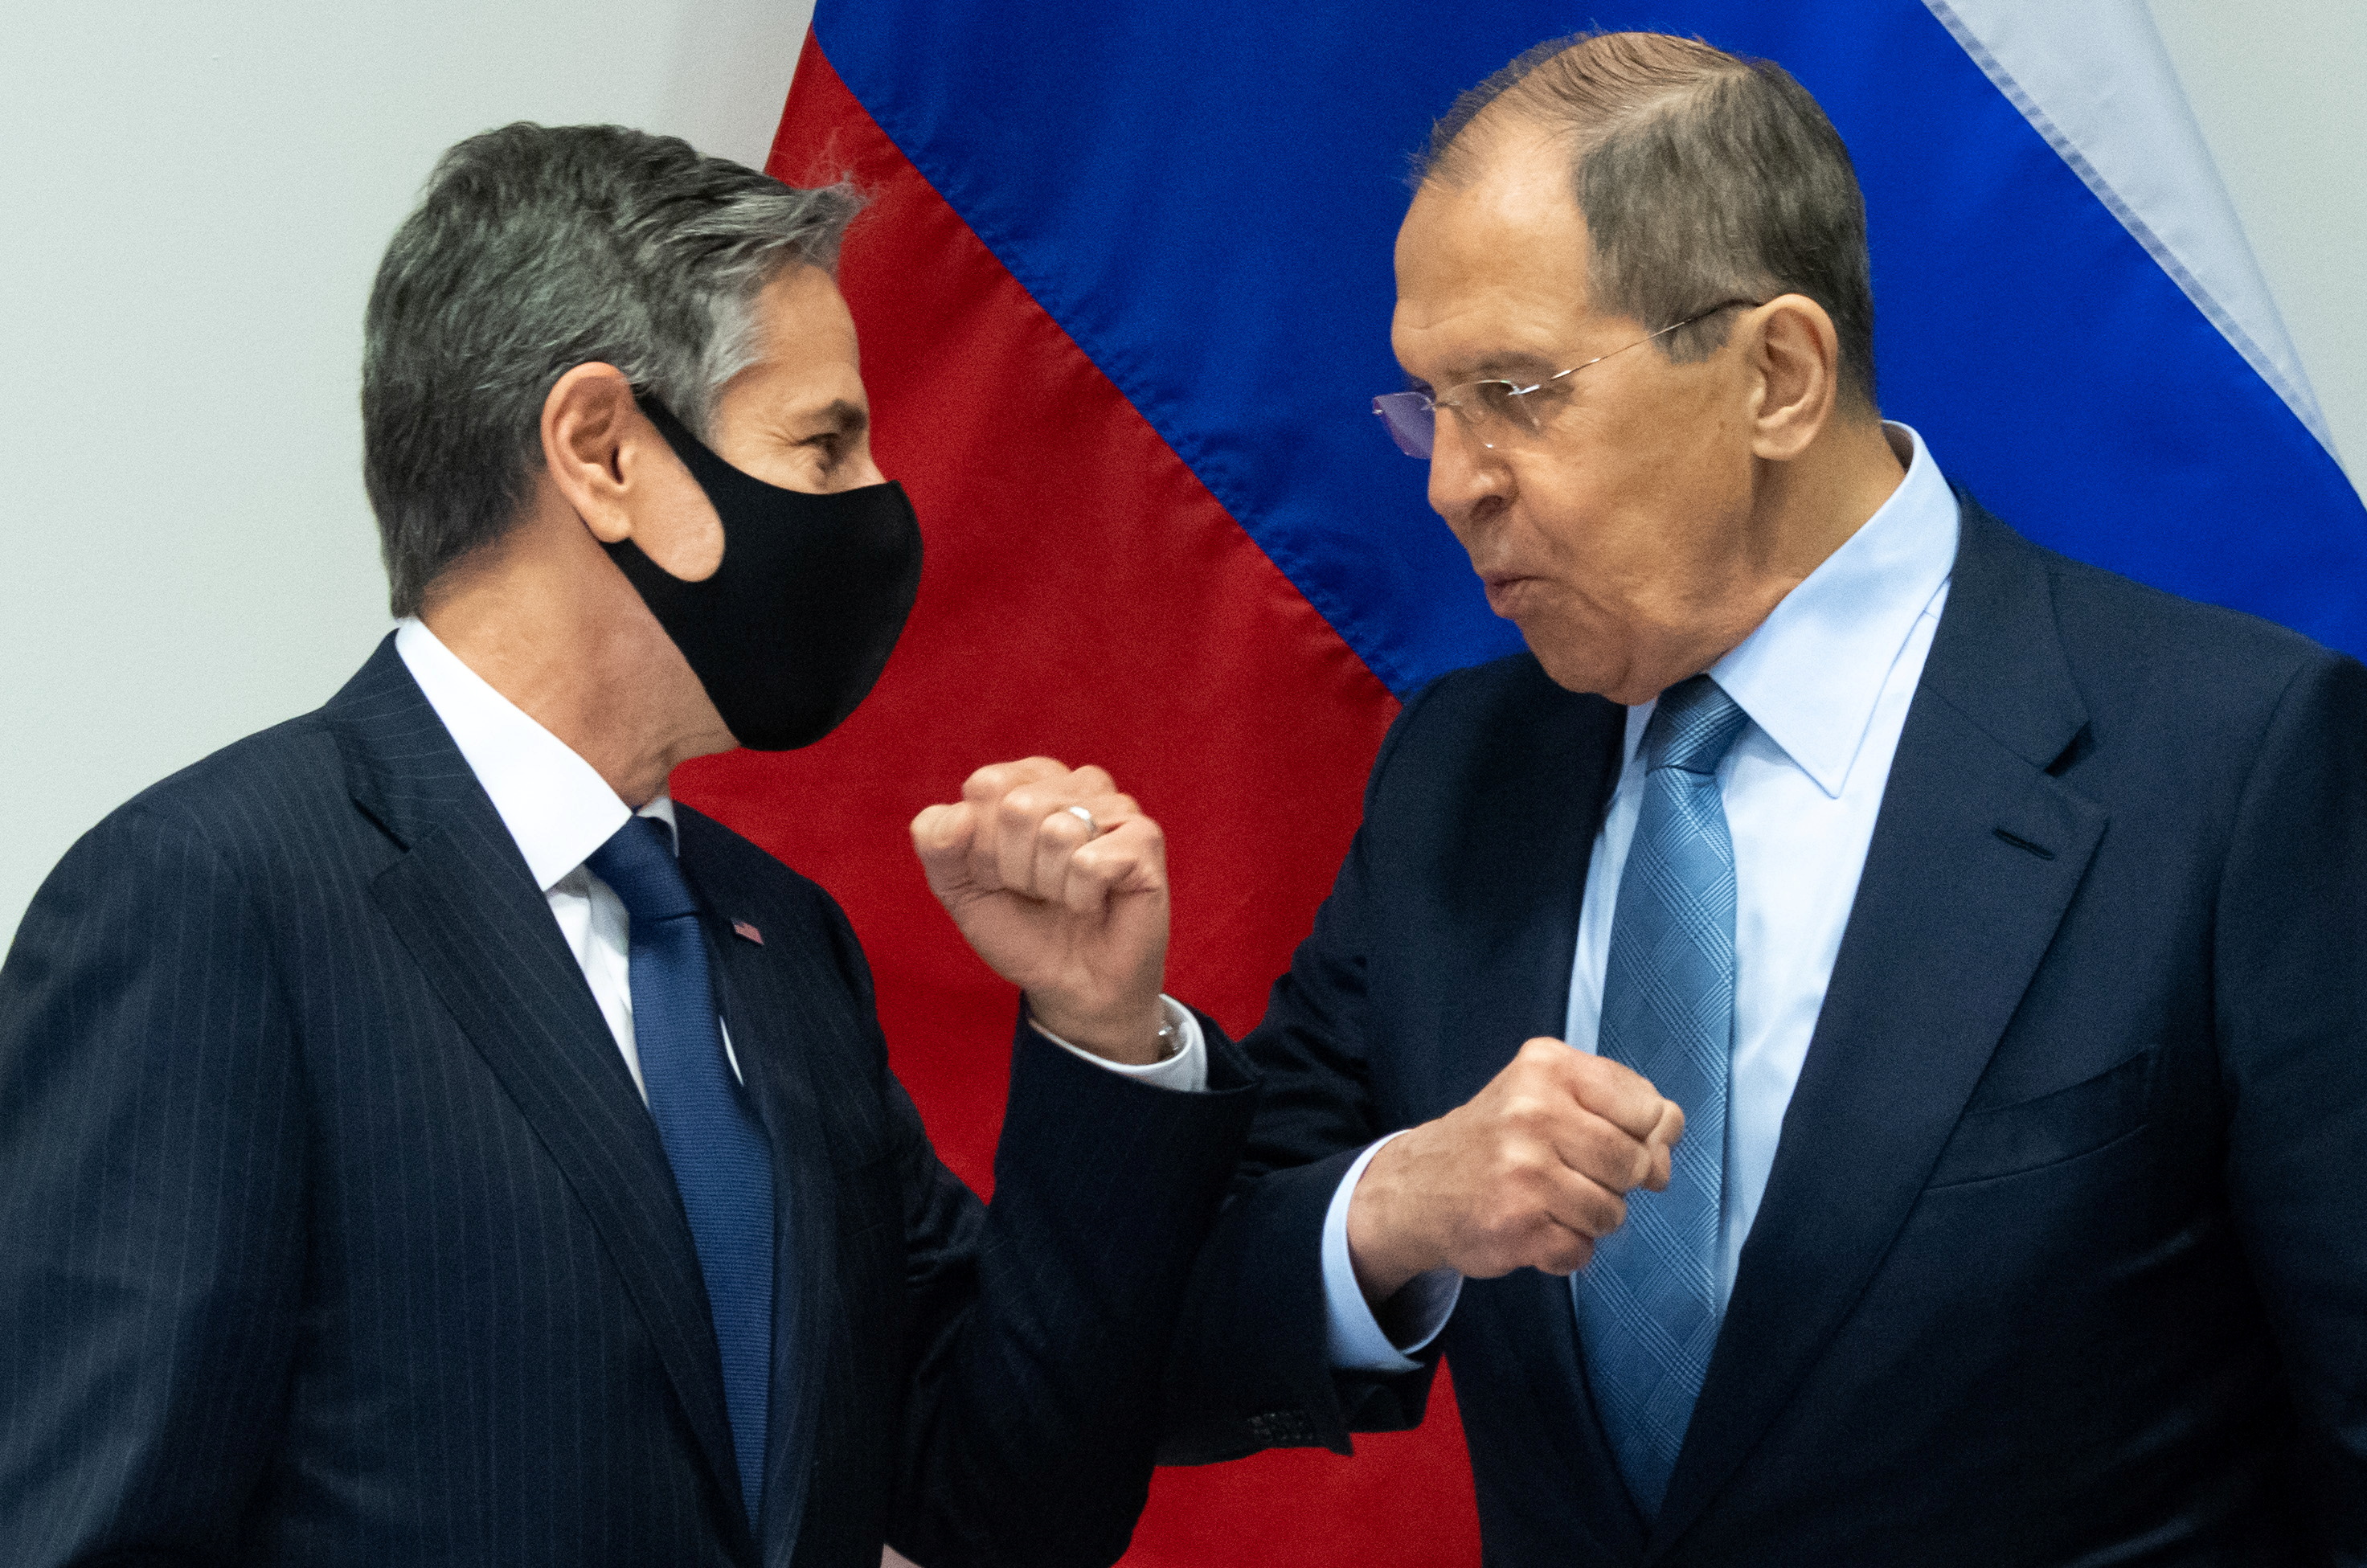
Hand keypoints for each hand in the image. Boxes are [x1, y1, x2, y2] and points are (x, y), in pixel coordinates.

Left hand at [911, 758, 1169, 1063]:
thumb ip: (936, 844)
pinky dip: (1080, 897)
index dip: (980, 845)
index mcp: (1031, 781)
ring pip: (1057, 831)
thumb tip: (960, 815)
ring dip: (1049, 885)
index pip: (986, 786)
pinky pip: (1090, 862)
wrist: (1071, 986)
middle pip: (1019, 806)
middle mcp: (1077, 784)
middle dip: (1013, 867)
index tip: (1000, 876)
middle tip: (1035, 892)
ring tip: (1064, 898)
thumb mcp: (959, 888)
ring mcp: (1117, 808)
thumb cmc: (1022, 929)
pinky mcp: (1145, 841)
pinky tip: (1092, 903)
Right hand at [1346, 1039, 1683, 1303]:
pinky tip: (1533, 1226)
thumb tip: (1665, 1159)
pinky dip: (1565, 1249)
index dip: (1648, 1135)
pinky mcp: (1514, 1224)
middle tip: (1575, 1174)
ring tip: (1548, 1201)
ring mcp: (1522, 1170)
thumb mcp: (1550, 1094)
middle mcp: (1532, 1111)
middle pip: (1633, 1163)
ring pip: (1612, 1213)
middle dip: (1618, 1181)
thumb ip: (1620, 1112)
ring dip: (1590, 1218)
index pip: (1649, 1108)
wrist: (1418, 1187)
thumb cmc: (1500, 1139)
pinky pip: (1581, 1251)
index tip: (1623, 1141)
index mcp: (1548, 1067)